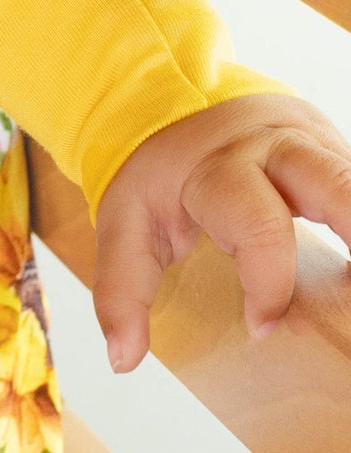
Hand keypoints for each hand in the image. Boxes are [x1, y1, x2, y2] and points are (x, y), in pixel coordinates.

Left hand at [92, 90, 350, 370]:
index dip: (269, 283)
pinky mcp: (332, 146)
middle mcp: (272, 148)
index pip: (259, 226)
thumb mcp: (124, 219)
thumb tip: (122, 359)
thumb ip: (122, 288)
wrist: (164, 93)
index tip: (261, 326)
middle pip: (335, 183)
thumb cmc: (152, 168)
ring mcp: (309, 143)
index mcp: (217, 169)